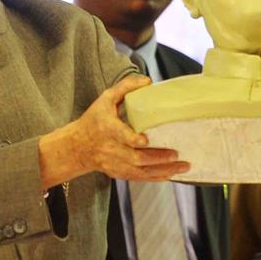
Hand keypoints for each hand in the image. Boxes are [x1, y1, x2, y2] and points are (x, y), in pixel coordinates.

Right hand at [38, 75, 188, 187]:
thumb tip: (147, 81)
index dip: (132, 140)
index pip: (120, 136)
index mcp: (107, 129)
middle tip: (176, 155)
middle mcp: (111, 149)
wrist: (77, 146)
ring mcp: (115, 163)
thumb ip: (125, 88)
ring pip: (140, 171)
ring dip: (163, 170)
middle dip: (157, 158)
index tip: (145, 141)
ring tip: (183, 166)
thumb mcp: (105, 99)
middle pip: (136, 158)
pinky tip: (171, 175)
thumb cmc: (94, 120)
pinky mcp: (118, 172)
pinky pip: (138, 178)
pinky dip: (155, 178)